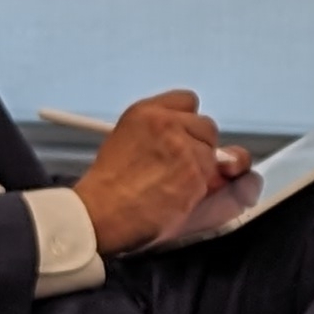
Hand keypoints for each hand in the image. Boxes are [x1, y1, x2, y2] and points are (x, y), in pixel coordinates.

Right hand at [74, 90, 228, 254]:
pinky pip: (209, 180)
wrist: (101, 213)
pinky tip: (174, 198)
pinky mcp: (195, 176)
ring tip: (171, 186)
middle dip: (200, 145)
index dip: (188, 121)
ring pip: (212, 156)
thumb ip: (158, 131)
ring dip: (199, 171)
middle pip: (207, 127)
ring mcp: (184, 149)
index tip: (184, 133)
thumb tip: (187, 137)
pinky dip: (197, 191)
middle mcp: (168, 124)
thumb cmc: (107, 185)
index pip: (188, 100)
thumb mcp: (125, 138)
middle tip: (181, 165)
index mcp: (147, 112)